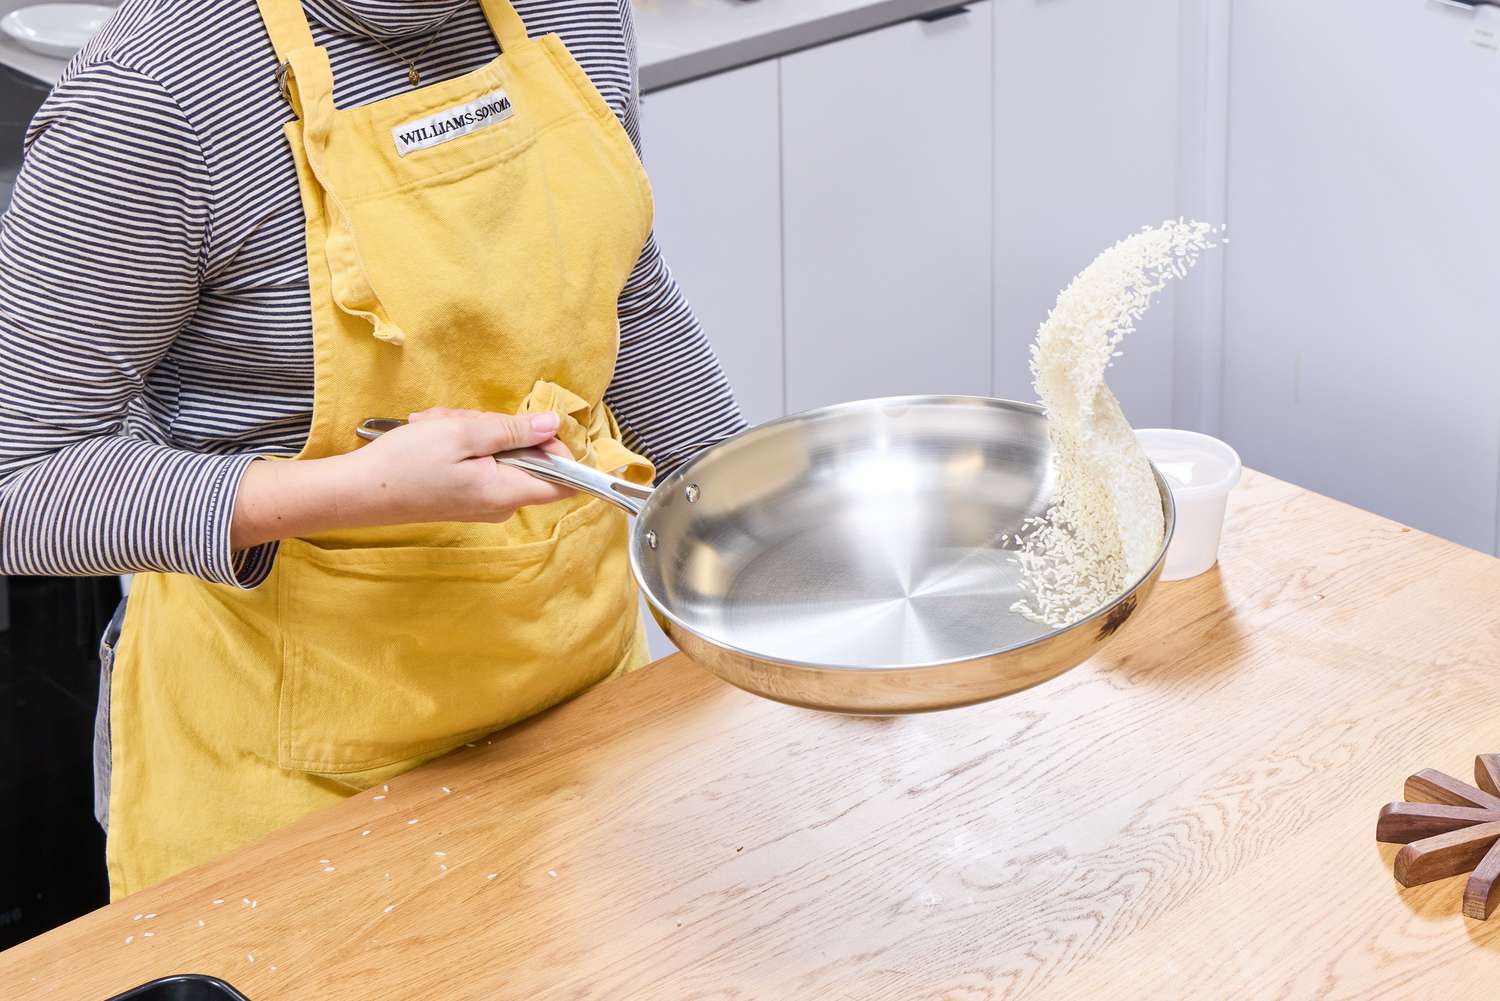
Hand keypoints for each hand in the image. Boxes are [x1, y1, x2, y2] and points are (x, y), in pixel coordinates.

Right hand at [343, 408, 576, 525]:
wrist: (358, 492)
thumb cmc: (406, 463)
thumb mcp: (463, 434)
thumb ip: (513, 431)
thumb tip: (553, 425)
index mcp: (506, 492)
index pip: (565, 483)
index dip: (561, 451)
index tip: (537, 426)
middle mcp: (501, 503)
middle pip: (527, 458)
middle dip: (499, 429)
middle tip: (462, 420)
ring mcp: (483, 501)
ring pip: (499, 454)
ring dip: (472, 431)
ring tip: (437, 427)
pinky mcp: (466, 495)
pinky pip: (479, 462)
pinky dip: (459, 443)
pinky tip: (432, 436)